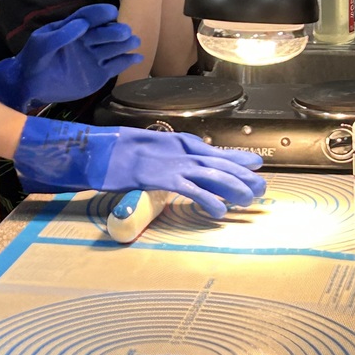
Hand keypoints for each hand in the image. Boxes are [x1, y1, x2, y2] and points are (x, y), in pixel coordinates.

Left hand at [0, 4, 141, 111]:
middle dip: (115, 31)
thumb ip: (60, 36)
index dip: (100, 14)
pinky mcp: (99, 74)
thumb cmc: (34, 60)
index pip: (89, 17)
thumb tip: (82, 24)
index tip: (111, 12)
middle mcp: (87, 40)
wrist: (31, 85)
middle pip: (104, 33)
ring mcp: (94, 56)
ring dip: (124, 44)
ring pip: (113, 48)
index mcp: (72, 28)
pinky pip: (115, 66)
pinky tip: (136, 58)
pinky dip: (126, 62)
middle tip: (125, 32)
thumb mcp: (41, 45)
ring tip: (134, 42)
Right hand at [13, 117, 265, 218]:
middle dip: (241, 174)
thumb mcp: (144, 154)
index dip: (235, 158)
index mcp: (174, 143)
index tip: (256, 164)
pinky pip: (189, 189)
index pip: (211, 150)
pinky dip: (207, 200)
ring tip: (249, 200)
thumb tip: (179, 167)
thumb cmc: (114, 154)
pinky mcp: (159, 176)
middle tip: (261, 187)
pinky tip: (219, 212)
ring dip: (232, 187)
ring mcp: (169, 162)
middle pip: (217, 161)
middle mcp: (176, 150)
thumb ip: (163, 159)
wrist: (93, 149)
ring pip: (210, 174)